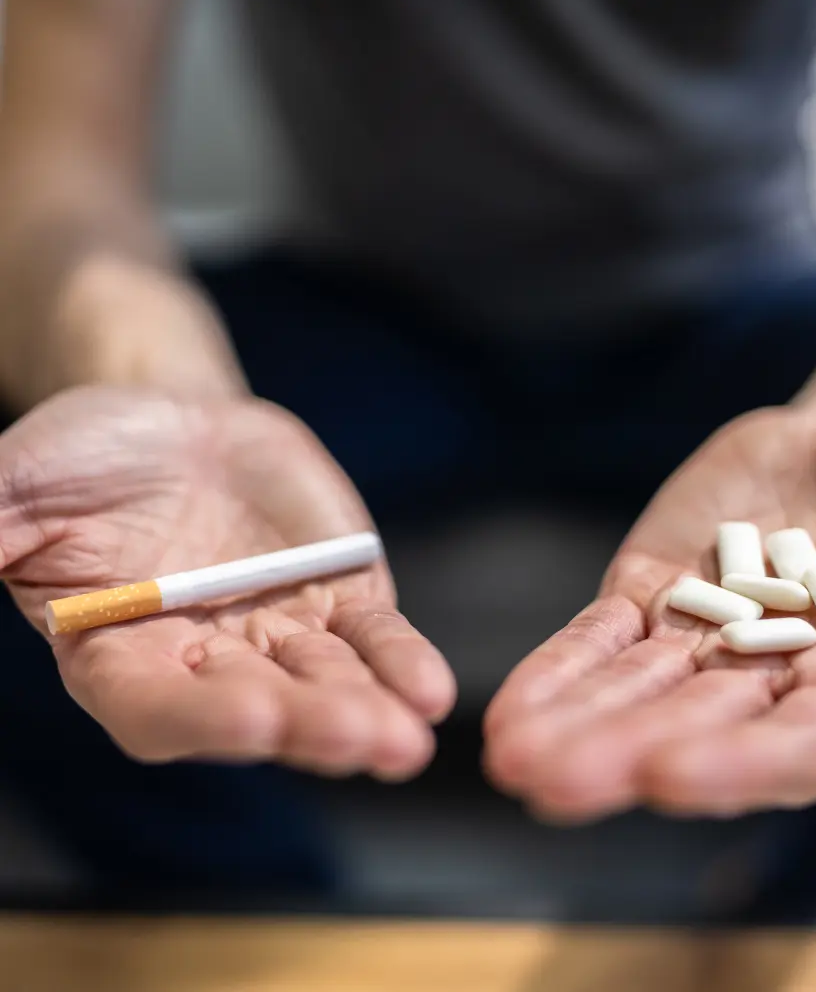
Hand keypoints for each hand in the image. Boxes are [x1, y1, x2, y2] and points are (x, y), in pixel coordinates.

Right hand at [0, 387, 454, 777]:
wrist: (176, 419)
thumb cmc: (87, 455)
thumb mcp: (18, 485)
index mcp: (120, 654)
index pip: (156, 705)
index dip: (200, 715)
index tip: (249, 717)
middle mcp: (207, 660)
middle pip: (258, 704)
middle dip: (307, 723)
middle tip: (362, 740)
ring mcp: (282, 634)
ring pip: (327, 683)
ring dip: (368, 710)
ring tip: (407, 738)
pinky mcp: (339, 598)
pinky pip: (374, 638)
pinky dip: (402, 662)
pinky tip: (431, 691)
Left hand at [484, 408, 815, 819]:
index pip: (802, 742)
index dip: (743, 762)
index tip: (675, 775)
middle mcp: (773, 677)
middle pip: (696, 728)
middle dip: (626, 756)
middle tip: (556, 784)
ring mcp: (704, 639)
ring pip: (632, 694)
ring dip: (573, 728)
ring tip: (513, 762)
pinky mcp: (652, 596)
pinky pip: (599, 641)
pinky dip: (558, 674)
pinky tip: (510, 715)